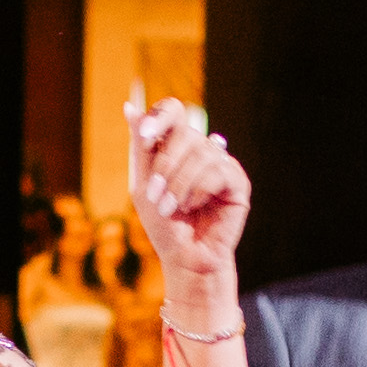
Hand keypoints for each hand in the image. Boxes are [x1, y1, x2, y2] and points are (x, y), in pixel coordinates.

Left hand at [116, 82, 250, 311]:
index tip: (146, 137)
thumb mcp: (144, 184)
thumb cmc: (163, 225)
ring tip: (172, 208)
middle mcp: (200, 149)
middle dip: (165, 165)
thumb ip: (140, 148)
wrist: (185, 258)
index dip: (160, 118)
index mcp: (176, 146)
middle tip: (155, 196)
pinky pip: (218, 170)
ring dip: (179, 184)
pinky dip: (199, 190)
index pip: (172, 111)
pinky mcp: (237, 181)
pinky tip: (194, 206)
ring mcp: (221, 163)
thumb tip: (129, 107)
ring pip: (201, 153)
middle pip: (185, 133)